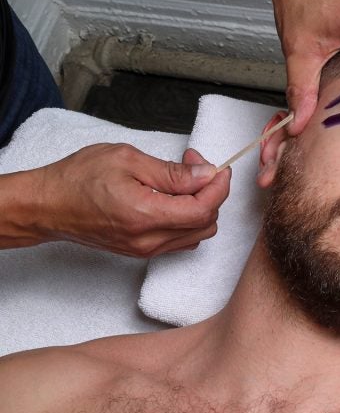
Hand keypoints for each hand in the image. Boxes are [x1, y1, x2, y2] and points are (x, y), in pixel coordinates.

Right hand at [32, 143, 229, 256]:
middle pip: (206, 224)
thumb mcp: (128, 160)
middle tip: (194, 165)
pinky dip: (187, 219)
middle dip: (211, 193)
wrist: (48, 206)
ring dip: (200, 206)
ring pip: (196, 235)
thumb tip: (206, 174)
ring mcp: (146, 251)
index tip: (217, 167)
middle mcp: (149, 241)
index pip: (204, 209)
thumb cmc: (78, 178)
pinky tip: (173, 198)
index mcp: (146, 216)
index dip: (218, 186)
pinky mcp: (142, 252)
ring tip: (182, 180)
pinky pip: (180, 241)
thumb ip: (172, 172)